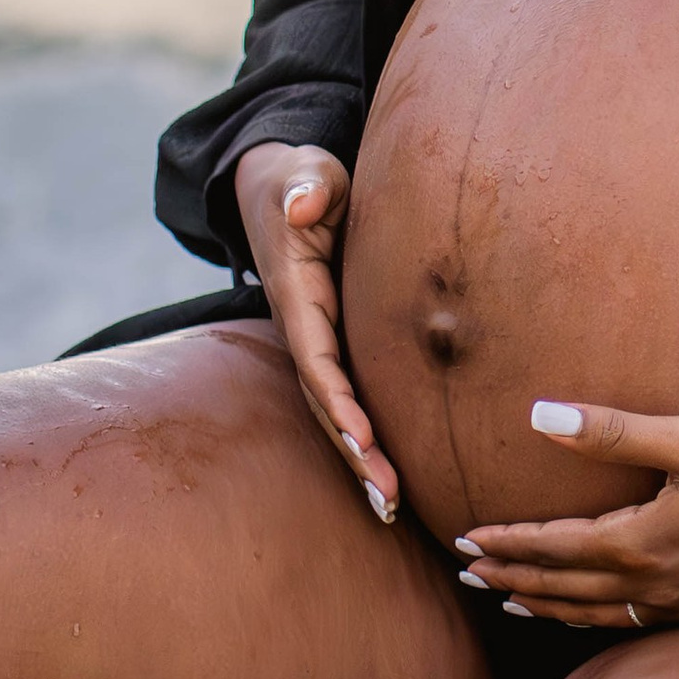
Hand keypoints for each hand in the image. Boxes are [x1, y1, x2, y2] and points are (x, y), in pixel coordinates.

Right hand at [231, 142, 401, 527]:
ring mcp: (318, 340)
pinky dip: (366, 437)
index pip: (316, 354)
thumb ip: (307, 185)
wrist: (286, 189)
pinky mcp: (336, 344)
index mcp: (297, 292)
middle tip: (387, 498)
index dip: (339, 399)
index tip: (364, 439)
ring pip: (337, 409)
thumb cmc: (302, 180)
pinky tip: (392, 475)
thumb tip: (304, 202)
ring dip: (360, 458)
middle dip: (353, 451)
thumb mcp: (304, 172)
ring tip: (392, 506)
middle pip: (326, 399)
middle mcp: (303, 326)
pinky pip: (350, 396)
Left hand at [455, 400, 678, 628]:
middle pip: (560, 589)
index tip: (467, 539)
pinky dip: (587, 620)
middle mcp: (646, 585)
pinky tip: (584, 613)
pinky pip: (623, 623)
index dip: (506, 544)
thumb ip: (611, 432)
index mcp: (636, 544)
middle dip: (510, 579)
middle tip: (467, 574)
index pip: (552, 547)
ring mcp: (672, 605)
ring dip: (542, 605)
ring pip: (589, 614)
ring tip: (507, 601)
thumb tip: (541, 418)